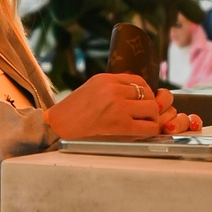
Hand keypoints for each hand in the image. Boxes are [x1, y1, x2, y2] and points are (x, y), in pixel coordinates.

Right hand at [46, 74, 202, 142]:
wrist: (59, 125)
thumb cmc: (73, 109)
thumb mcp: (92, 87)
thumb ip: (113, 86)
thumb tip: (135, 90)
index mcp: (107, 79)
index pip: (138, 80)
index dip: (145, 91)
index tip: (142, 100)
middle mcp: (114, 90)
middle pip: (148, 93)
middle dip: (150, 104)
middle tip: (144, 113)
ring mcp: (118, 107)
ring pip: (152, 108)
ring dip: (152, 116)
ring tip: (143, 122)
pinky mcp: (120, 125)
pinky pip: (149, 127)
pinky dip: (151, 130)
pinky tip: (143, 132)